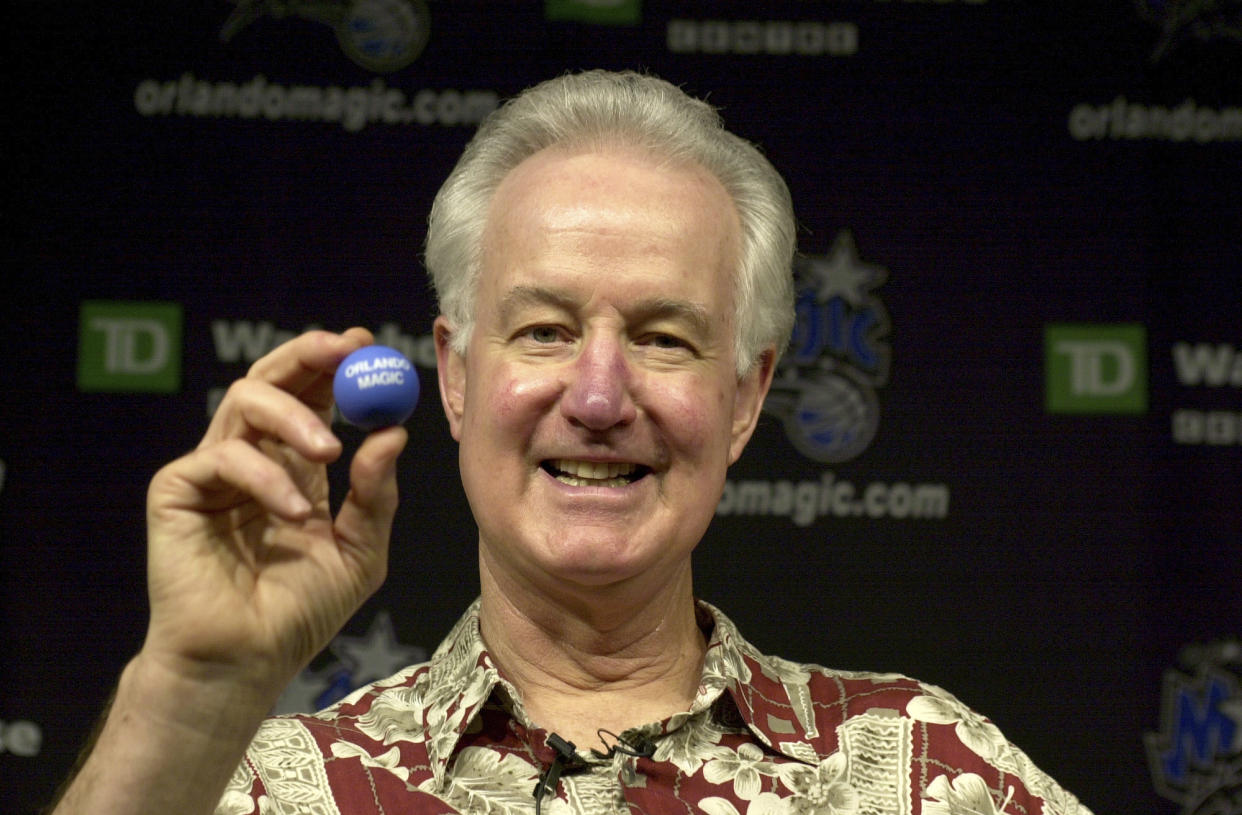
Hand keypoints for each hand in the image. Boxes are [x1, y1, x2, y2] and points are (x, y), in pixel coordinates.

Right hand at [141, 328, 407, 698]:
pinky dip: (267, 477)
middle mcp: (252, 458)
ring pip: (245, 401)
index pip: (311, 395)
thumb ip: (376, 494)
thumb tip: (394, 433)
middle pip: (271, 379)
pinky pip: (223, 456)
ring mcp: (212, 472)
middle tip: (349, 350)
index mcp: (294, 466)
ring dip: (296, 416)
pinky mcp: (177, 491)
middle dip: (310, 356)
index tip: (370, 344)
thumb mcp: (359, 550)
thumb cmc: (300, 612)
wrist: (247, 662)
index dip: (335, 365)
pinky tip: (294, 515)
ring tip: (331, 453)